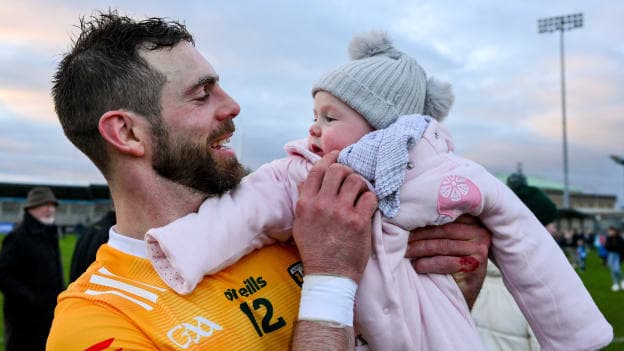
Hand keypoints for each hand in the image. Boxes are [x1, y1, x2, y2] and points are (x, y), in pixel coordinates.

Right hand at [293, 151, 377, 283]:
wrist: (329, 274)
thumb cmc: (315, 250)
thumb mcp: (300, 224)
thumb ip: (303, 200)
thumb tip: (304, 181)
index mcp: (306, 204)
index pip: (318, 170)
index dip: (330, 158)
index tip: (337, 155)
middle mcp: (322, 204)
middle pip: (338, 170)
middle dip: (347, 171)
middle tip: (351, 179)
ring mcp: (341, 212)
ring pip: (356, 180)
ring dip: (360, 185)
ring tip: (360, 194)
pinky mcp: (358, 221)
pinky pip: (369, 197)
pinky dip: (370, 199)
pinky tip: (367, 206)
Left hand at [405, 215, 490, 307]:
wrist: (459, 293)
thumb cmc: (446, 261)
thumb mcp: (443, 239)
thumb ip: (435, 225)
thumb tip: (406, 214)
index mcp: (472, 220)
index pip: (445, 215)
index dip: (423, 218)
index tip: (403, 220)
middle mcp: (480, 232)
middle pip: (443, 229)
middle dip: (419, 234)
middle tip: (400, 238)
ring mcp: (480, 249)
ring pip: (444, 245)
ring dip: (421, 248)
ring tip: (406, 252)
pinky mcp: (477, 266)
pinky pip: (449, 262)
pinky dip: (430, 264)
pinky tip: (417, 266)